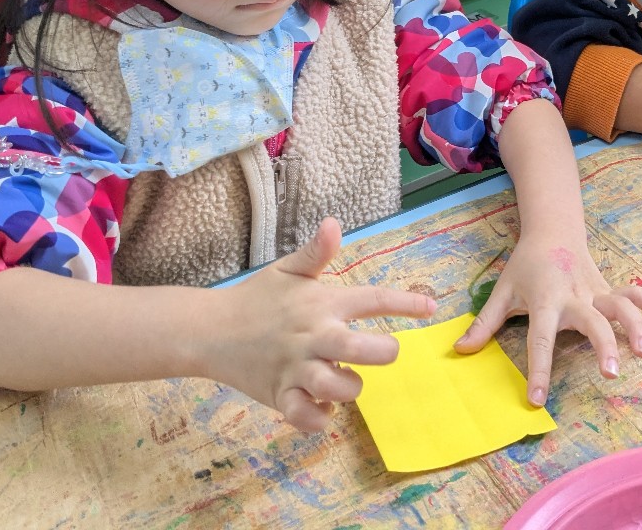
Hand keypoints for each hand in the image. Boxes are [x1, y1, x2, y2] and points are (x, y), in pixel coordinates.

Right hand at [205, 217, 435, 432]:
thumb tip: (334, 222)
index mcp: (321, 303)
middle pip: (358, 350)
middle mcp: (312, 336)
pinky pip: (304, 416)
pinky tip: (324, 409)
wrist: (209, 330)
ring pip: (335, 387)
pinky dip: (319, 418)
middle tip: (386, 350)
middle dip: (383, 353)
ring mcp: (295, 368)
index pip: (371, 299)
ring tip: (347, 380)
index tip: (432, 306)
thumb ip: (318, 251)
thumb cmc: (258, 298)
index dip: (405, 302)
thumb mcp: (288, 269)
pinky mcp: (279, 395)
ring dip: (350, 388)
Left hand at [452, 234, 641, 406]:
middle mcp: (574, 297)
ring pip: (621, 306)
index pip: (540, 340)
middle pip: (593, 321)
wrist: (552, 231)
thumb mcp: (502, 292)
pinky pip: (634, 294)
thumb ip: (484, 324)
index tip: (537, 399)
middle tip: (610, 373)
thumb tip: (459, 351)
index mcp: (545, 301)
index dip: (538, 370)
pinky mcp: (609, 288)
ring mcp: (596, 291)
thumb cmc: (525, 266)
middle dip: (603, 346)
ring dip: (634, 326)